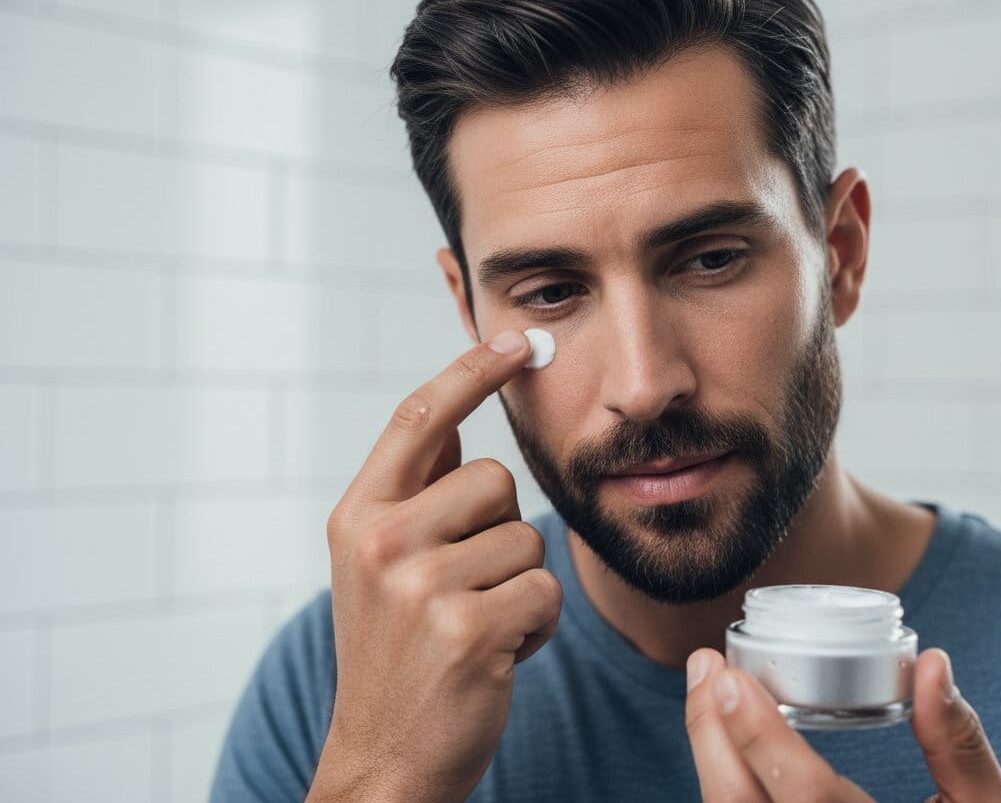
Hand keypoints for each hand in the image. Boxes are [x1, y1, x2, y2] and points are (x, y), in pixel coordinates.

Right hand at [306, 330, 563, 802]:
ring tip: (475, 626)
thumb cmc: (395, 657)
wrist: (384, 760)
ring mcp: (421, 585)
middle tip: (465, 587)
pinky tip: (496, 656)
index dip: (472, 371)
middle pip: (494, 478)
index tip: (519, 339)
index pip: (418, 418)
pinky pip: (545, 593)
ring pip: (527, 539)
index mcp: (356, 516)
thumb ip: (414, 493)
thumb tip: (457, 415)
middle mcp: (379, 541)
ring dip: (518, 586)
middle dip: (500, 530)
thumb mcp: (378, 567)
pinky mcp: (468, 628)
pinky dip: (535, 628)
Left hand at [685, 647, 1000, 801]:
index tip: (729, 678)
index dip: (759, 735)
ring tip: (709, 695)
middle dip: (710, 734)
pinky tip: (725, 746)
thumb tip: (932, 663)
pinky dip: (727, 787)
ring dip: (710, 758)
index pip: (806, 796)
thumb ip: (959, 743)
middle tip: (706, 668)